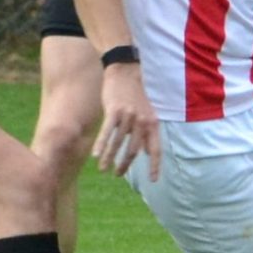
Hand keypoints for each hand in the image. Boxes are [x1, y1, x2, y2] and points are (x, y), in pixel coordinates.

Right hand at [92, 62, 162, 180]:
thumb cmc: (135, 95)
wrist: (125, 72)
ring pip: (117, 143)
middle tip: (118, 175)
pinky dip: (101, 145)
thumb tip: (147, 152)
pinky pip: (107, 132)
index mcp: (152, 123)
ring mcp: (128, 116)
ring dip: (110, 159)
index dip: (154, 166)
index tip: (153, 180)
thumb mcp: (148, 113)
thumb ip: (148, 133)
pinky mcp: (114, 111)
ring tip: (104, 169)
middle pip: (133, 150)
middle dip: (125, 165)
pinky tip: (96, 156)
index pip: (156, 149)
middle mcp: (142, 121)